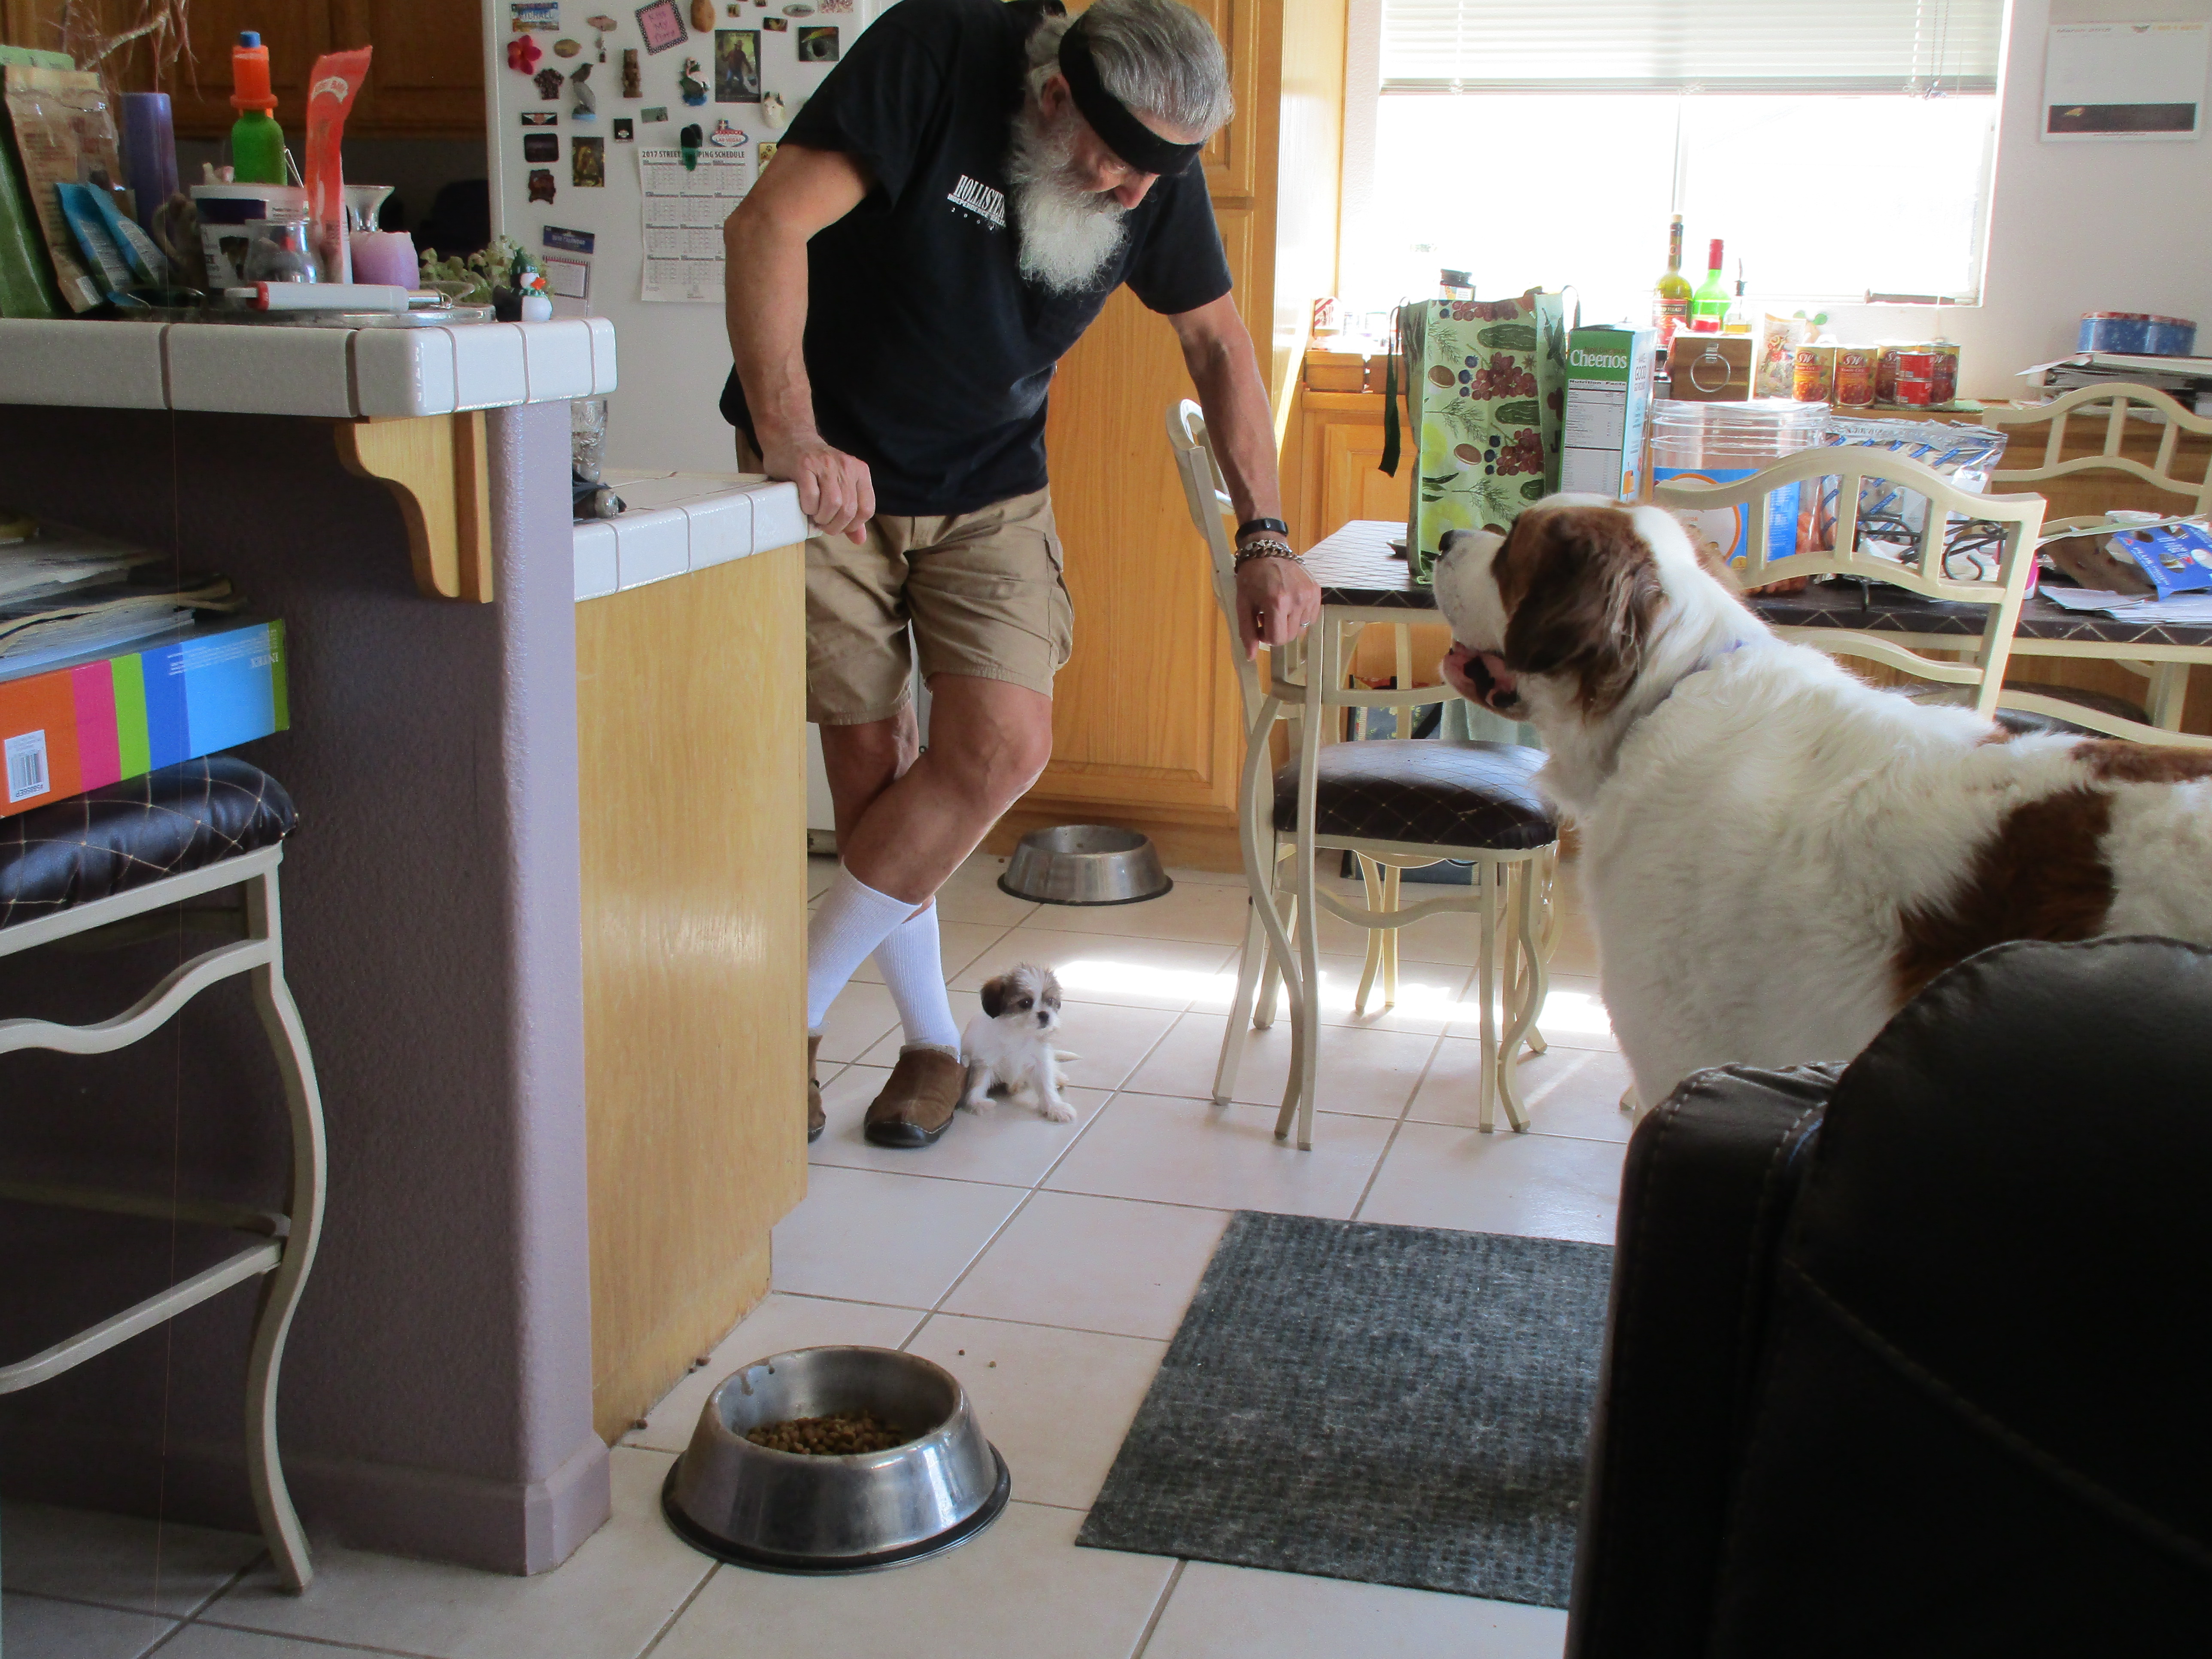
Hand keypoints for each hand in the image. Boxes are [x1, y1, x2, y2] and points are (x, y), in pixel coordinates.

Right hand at [759, 432, 874, 543]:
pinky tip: (805, 505)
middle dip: (835, 525)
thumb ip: (852, 512)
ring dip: (822, 518)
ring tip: (814, 515)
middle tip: (823, 524)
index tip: (839, 526)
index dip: (853, 525)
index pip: (867, 509)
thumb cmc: (816, 468)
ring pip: (833, 505)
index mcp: (860, 471)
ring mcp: (825, 464)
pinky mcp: (804, 466)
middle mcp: (846, 466)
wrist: (790, 438)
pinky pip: (812, 497)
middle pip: (849, 510)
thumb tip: (860, 540)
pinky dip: (808, 508)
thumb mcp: (839, 486)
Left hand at [1234, 552, 1320, 658]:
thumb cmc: (1251, 577)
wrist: (1267, 550)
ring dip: (1288, 623)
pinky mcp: (1316, 591)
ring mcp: (1309, 595)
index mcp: (1276, 603)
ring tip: (1278, 606)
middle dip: (1277, 630)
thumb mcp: (1243, 604)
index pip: (1277, 639)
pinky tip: (1290, 602)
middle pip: (1290, 636)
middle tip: (1267, 614)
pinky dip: (1299, 615)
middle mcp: (1297, 600)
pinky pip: (1311, 617)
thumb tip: (1250, 657)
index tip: (1259, 624)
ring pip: (1301, 628)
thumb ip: (1247, 631)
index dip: (1266, 637)